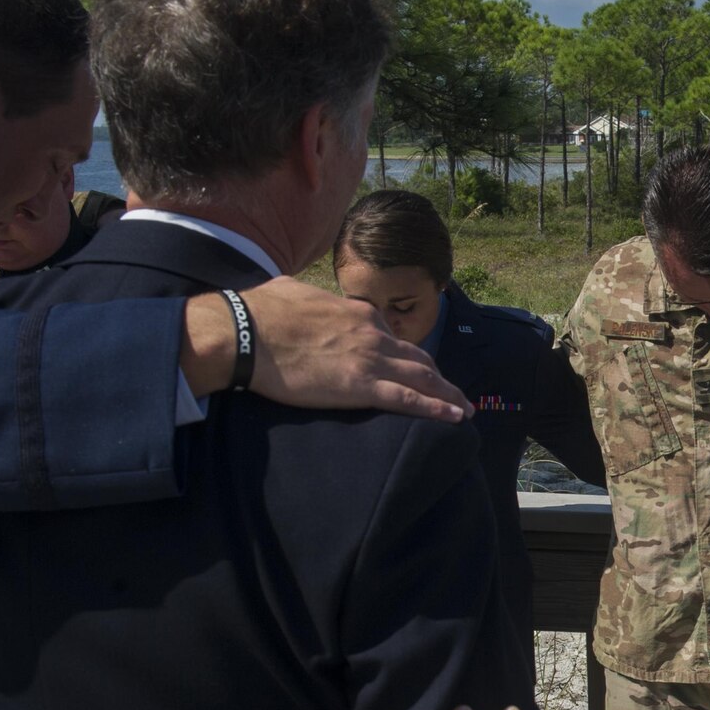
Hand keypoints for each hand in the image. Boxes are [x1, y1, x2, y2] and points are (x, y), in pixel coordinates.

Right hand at [182, 277, 472, 420]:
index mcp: (357, 312)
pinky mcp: (360, 387)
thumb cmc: (260, 311)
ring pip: (423, 378)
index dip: (404, 354)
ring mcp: (370, 359)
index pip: (391, 335)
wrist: (245, 331)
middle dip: (437, 376)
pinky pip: (409, 399)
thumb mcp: (292, 292)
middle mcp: (373, 333)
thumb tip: (294, 295)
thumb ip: (307, 298)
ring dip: (448, 394)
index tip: (411, 367)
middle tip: (452, 392)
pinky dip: (436, 408)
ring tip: (464, 408)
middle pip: (417, 357)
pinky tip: (454, 416)